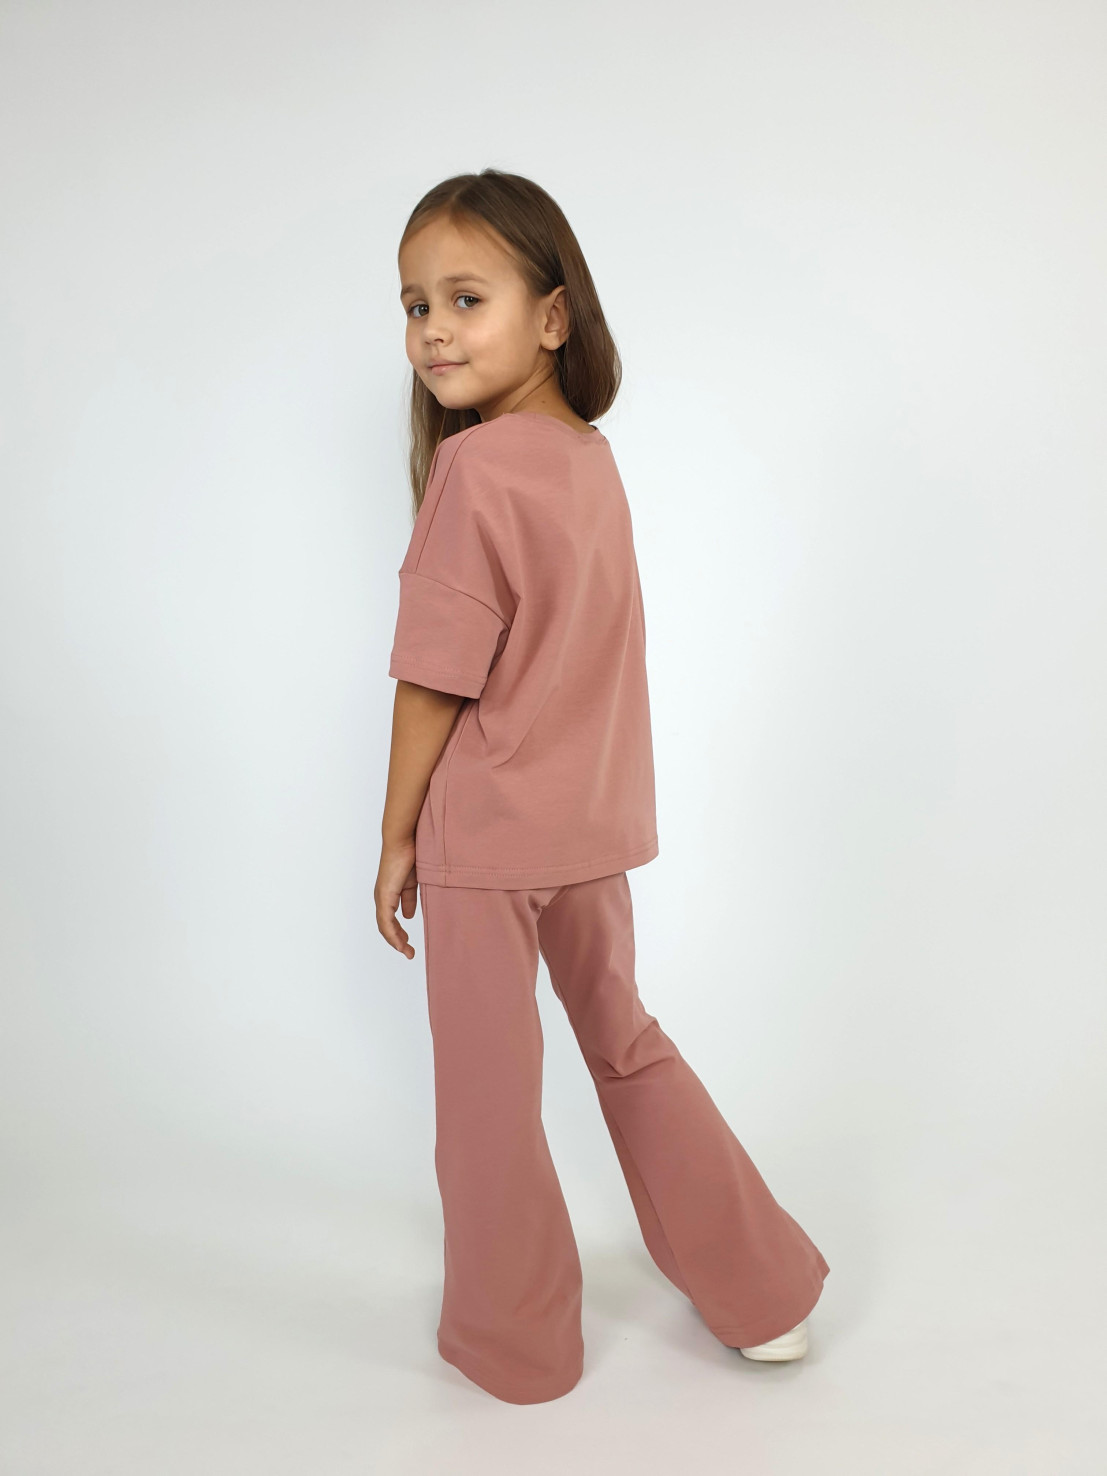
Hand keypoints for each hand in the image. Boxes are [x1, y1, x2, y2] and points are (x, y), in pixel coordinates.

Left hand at [376, 836, 418, 959]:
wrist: (404, 840)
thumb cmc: (411, 855)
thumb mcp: (414, 881)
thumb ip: (410, 898)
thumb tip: (408, 916)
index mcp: (389, 893)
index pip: (390, 920)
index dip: (399, 933)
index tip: (408, 943)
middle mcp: (383, 897)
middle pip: (386, 926)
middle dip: (397, 940)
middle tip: (408, 952)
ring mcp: (382, 897)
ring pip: (385, 927)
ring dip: (396, 941)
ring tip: (407, 952)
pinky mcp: (384, 896)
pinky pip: (386, 921)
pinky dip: (393, 935)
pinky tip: (400, 943)